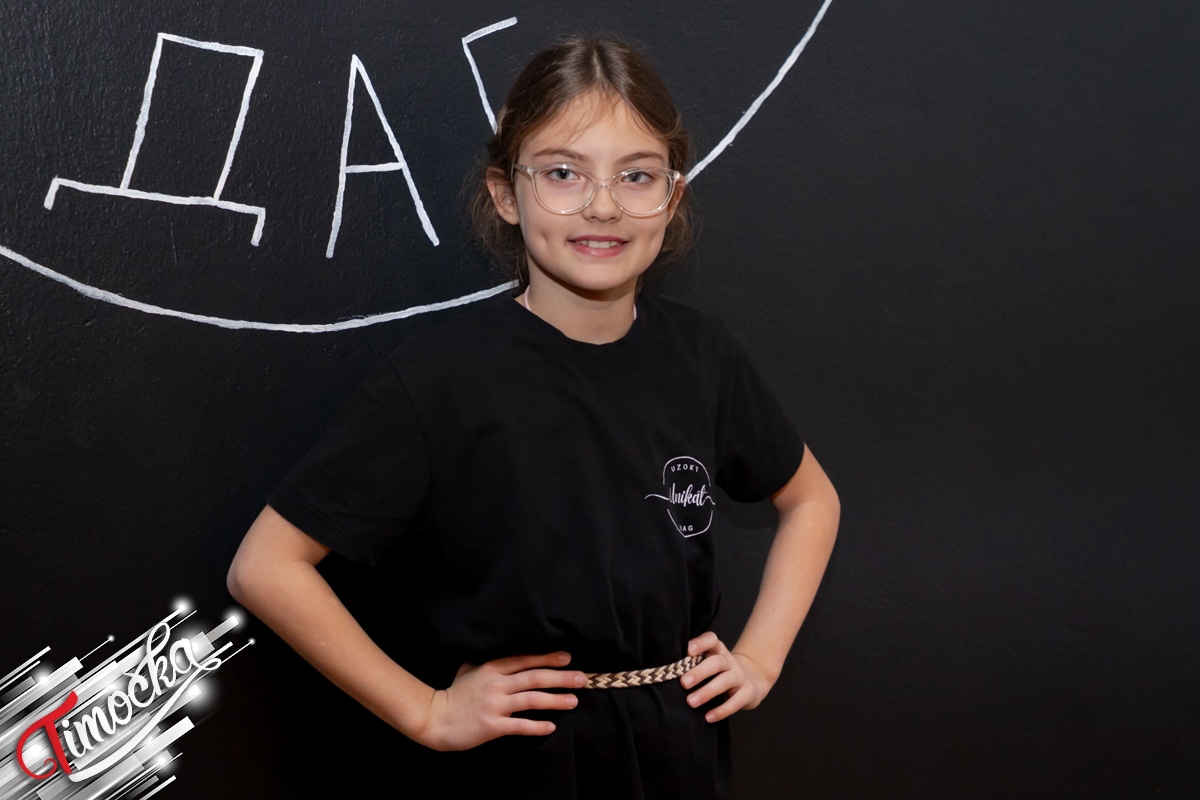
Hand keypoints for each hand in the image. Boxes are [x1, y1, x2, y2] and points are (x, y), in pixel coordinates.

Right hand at [417, 651, 585, 750]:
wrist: (435, 718)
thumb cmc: (453, 694)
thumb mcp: (468, 670)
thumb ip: (488, 663)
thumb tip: (501, 653)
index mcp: (492, 668)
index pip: (525, 661)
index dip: (548, 659)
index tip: (568, 658)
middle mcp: (496, 684)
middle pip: (534, 678)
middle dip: (561, 677)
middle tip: (582, 678)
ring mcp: (494, 705)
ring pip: (531, 699)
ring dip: (555, 700)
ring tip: (573, 701)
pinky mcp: (492, 725)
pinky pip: (519, 725)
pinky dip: (536, 726)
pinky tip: (551, 727)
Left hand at [680, 632, 772, 722]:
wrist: (752, 679)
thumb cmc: (720, 672)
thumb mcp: (709, 662)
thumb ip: (692, 664)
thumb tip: (667, 673)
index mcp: (718, 650)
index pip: (711, 640)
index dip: (701, 643)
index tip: (688, 650)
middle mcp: (729, 661)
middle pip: (717, 662)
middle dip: (700, 672)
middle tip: (684, 683)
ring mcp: (739, 676)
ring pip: (725, 681)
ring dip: (707, 692)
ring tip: (691, 702)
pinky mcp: (748, 692)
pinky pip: (736, 701)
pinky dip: (722, 710)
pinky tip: (708, 717)